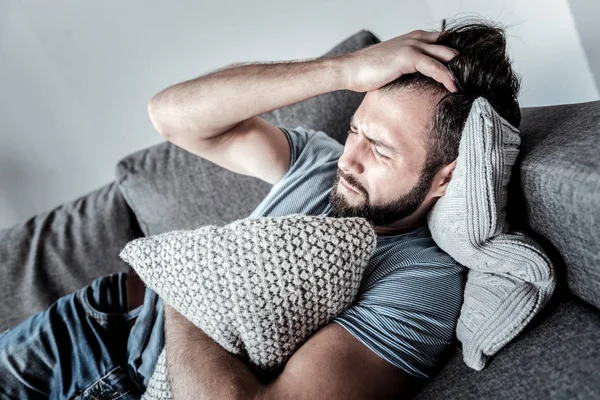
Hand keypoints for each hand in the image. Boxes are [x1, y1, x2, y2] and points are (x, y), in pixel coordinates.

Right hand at [338, 29, 458, 92]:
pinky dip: (447, 77)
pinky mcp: (409, 57)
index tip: (467, 74)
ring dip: (460, 71)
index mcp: (415, 39)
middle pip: (451, 47)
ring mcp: (414, 46)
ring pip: (447, 56)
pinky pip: (436, 67)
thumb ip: (412, 67)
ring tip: (470, 86)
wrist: (350, 70)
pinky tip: (454, 88)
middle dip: (464, 63)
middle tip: (475, 80)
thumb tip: (423, 82)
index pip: (445, 44)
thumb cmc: (368, 71)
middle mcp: (417, 38)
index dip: (457, 58)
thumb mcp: (395, 66)